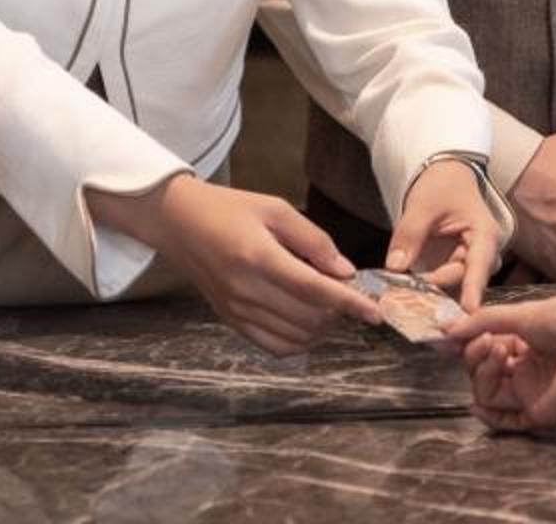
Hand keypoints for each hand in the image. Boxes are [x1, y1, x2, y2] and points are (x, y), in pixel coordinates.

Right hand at [89, 175, 381, 355]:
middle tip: (349, 293)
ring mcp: (238, 311)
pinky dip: (299, 341)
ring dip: (322, 328)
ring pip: (295, 336)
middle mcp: (247, 290)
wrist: (180, 223)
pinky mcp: (232, 322)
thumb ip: (314, 241)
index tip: (375, 311)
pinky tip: (308, 323)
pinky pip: (274, 346)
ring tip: (330, 306)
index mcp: (258, 257)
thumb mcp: (275, 209)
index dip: (349, 303)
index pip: (313, 289)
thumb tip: (345, 272)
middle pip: (308, 317)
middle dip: (338, 312)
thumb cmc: (231, 209)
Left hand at [385, 158, 502, 310]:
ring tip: (403, 303)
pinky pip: (439, 284)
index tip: (469, 312)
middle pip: (462, 281)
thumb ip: (410, 235)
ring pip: (450, 287)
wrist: (443, 178)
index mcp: (485, 235)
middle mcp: (482, 255)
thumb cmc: (441, 186)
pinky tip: (404, 298)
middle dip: (438, 293)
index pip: (480, 265)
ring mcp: (467, 265)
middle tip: (410, 304)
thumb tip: (395, 267)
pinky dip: (423, 290)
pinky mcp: (452, 269)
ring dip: (428, 295)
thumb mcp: (423, 205)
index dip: (474, 289)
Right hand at [443, 293, 555, 433]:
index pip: (483, 351)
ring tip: (497, 351)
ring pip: (488, 393)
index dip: (469, 344)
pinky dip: (488, 416)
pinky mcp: (539, 411)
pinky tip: (478, 402)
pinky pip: (506, 421)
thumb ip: (482, 322)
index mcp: (522, 346)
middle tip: (486, 340)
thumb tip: (446, 331)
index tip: (455, 334)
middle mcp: (524, 370)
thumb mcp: (519, 315)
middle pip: (481, 373)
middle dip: (474, 356)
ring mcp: (530, 391)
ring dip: (482, 374)